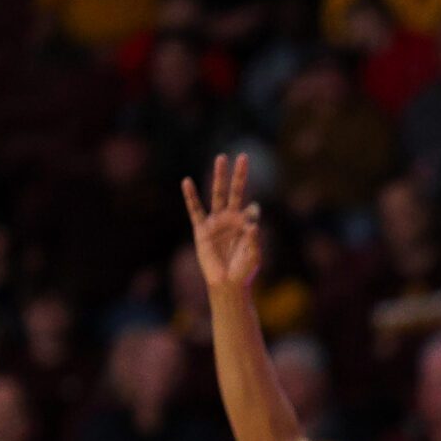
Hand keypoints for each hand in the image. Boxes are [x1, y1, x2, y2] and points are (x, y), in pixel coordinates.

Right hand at [182, 154, 262, 293]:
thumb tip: (253, 224)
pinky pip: (195, 210)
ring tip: (221, 158)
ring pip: (216, 194)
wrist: (228, 284)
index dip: (251, 211)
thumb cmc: (244, 271)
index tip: (251, 217)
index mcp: (245, 224)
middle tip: (242, 157)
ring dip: (219, 177)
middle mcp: (230, 219)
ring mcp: (216, 222)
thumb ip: (254, 240)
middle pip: (234, 192)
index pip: (250, 208)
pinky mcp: (201, 230)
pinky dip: (190, 196)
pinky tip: (187, 181)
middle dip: (238, 175)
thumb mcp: (254, 255)